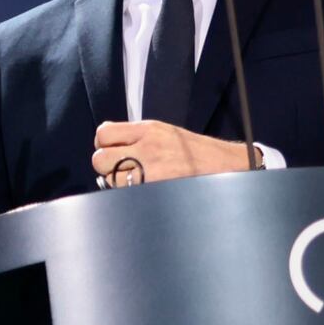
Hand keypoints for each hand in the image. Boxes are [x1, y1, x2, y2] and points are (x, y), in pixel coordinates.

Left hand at [90, 121, 253, 185]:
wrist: (224, 165)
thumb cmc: (193, 151)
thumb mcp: (165, 132)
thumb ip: (136, 136)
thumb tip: (107, 146)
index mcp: (148, 129)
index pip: (103, 133)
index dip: (104, 145)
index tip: (114, 151)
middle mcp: (147, 147)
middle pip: (99, 159)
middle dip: (106, 166)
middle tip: (121, 170)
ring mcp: (151, 169)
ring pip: (110, 180)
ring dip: (117, 183)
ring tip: (134, 182)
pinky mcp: (156, 188)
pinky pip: (126, 194)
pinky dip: (128, 194)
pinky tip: (142, 191)